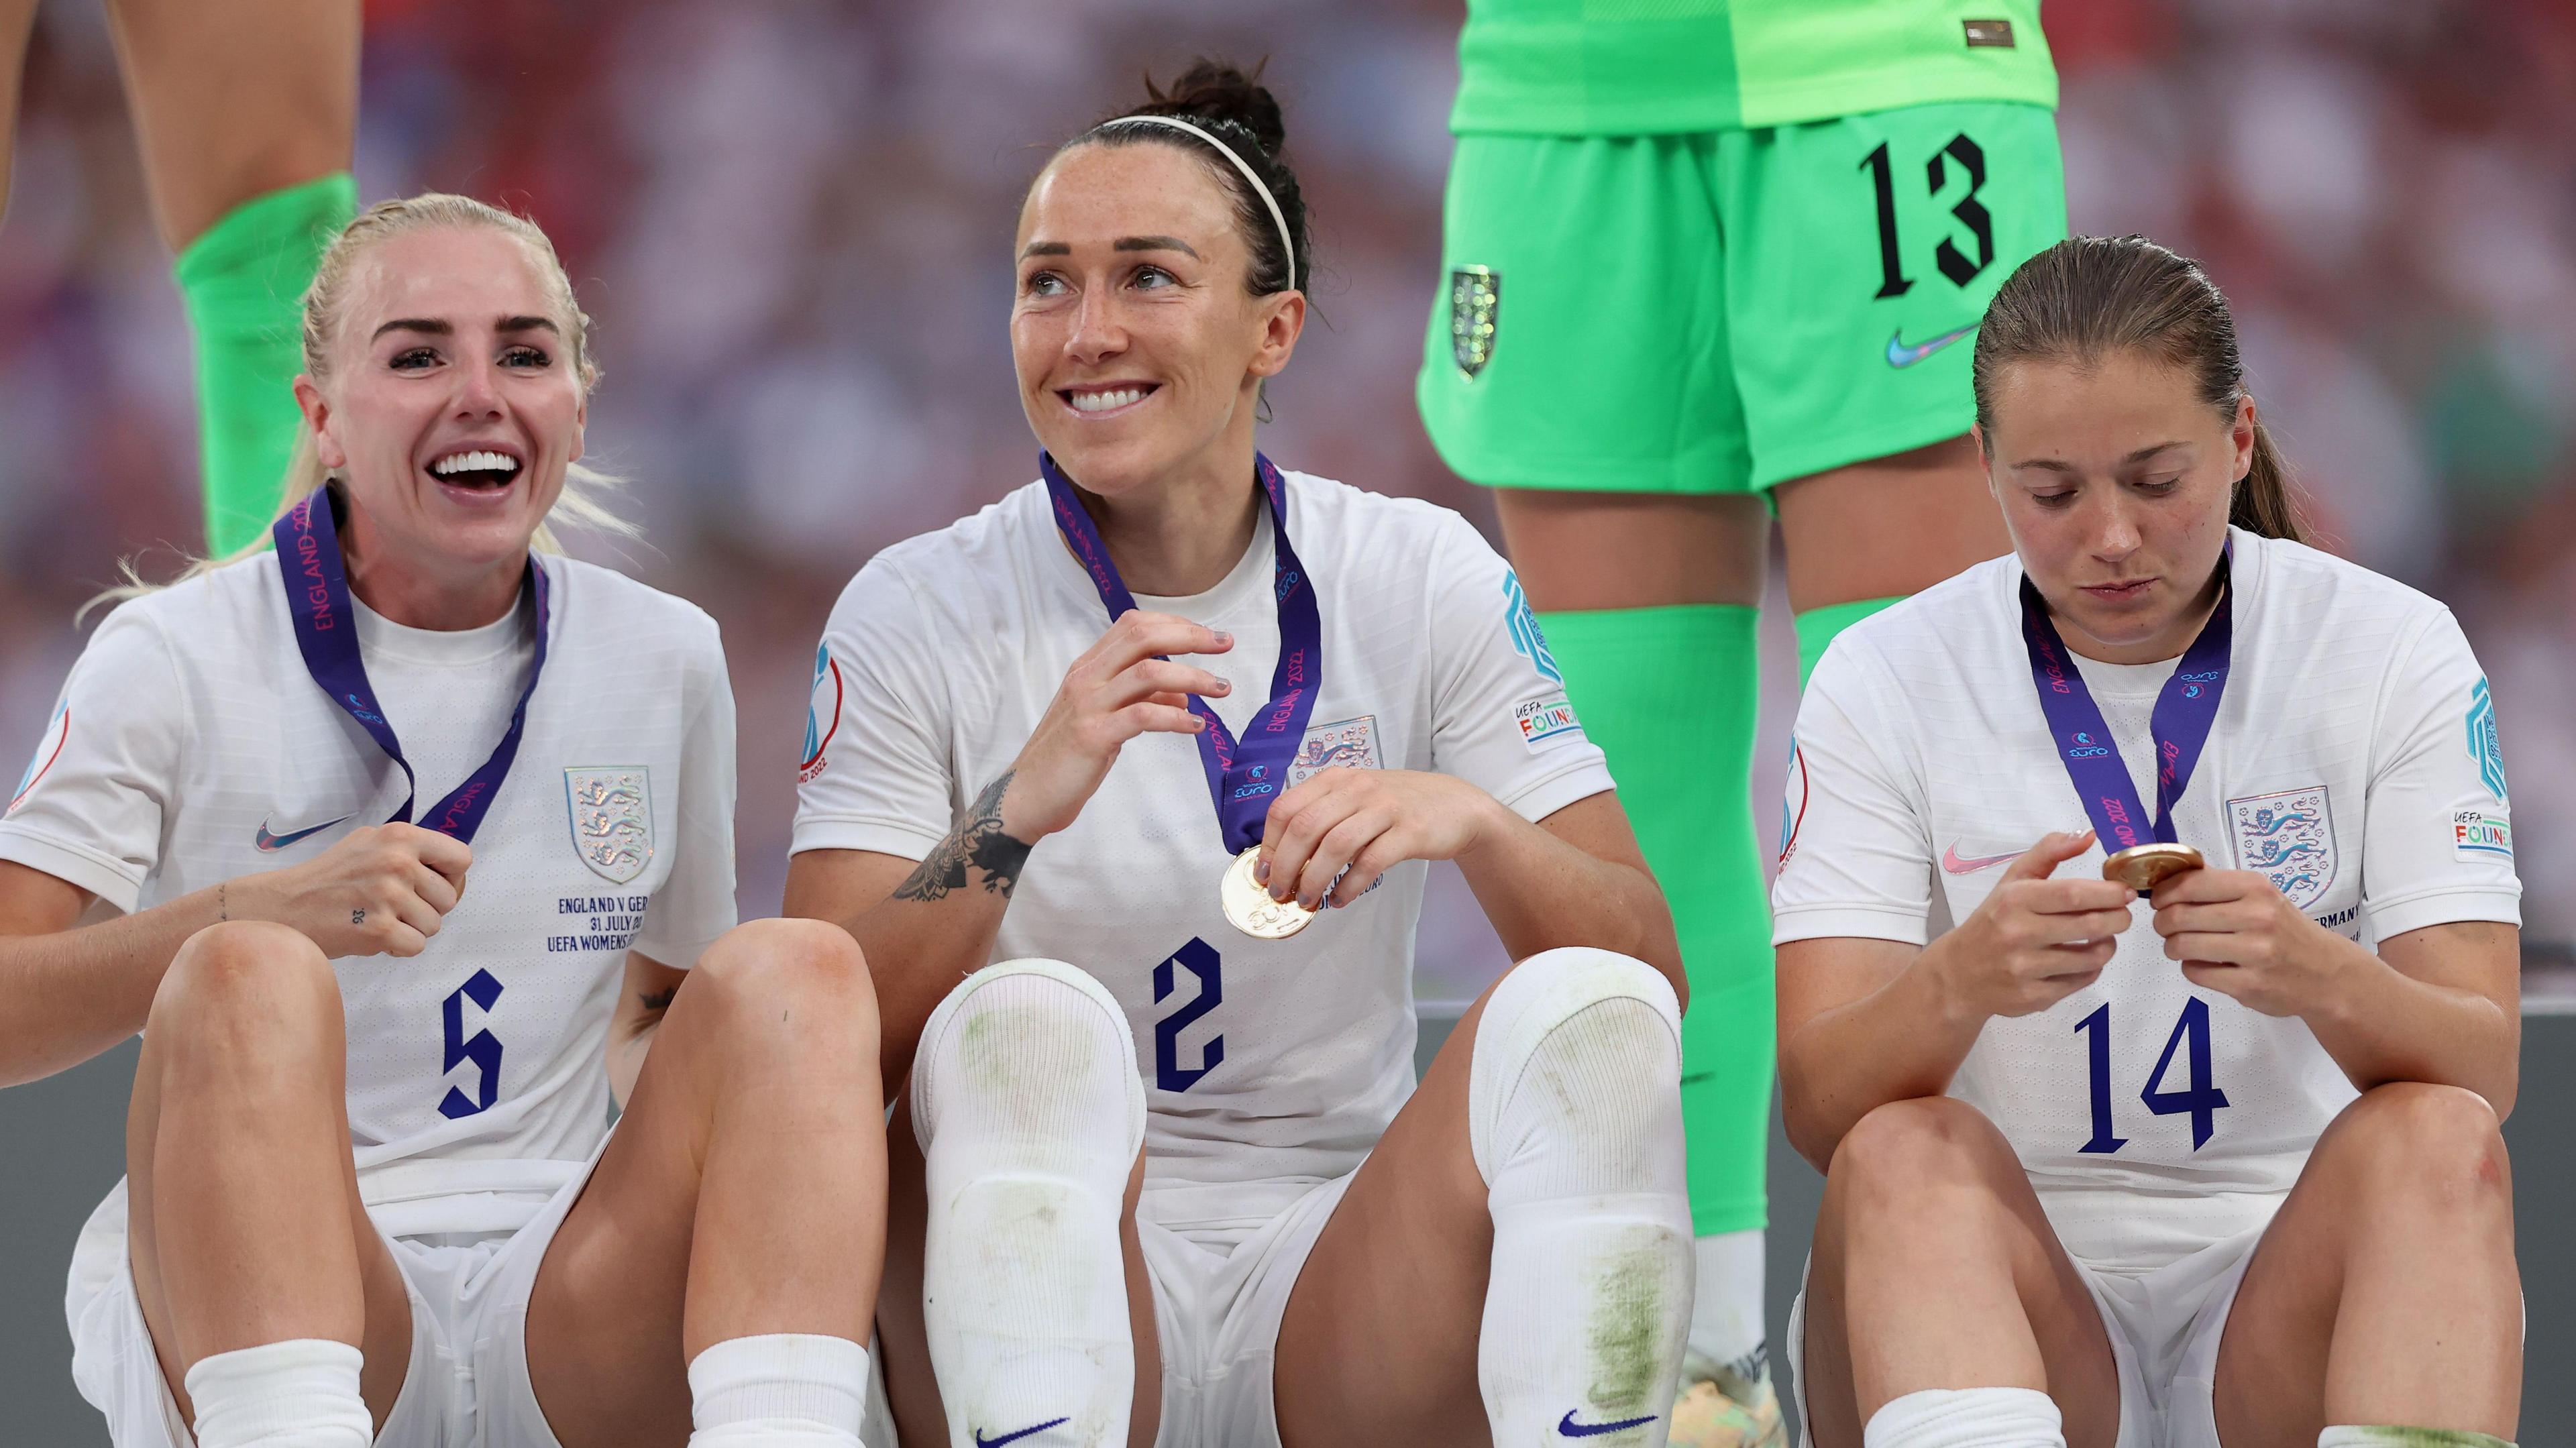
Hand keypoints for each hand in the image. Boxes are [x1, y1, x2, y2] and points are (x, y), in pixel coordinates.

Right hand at [233, 822, 470, 957]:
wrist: (285, 905)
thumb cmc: (328, 877)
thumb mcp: (369, 842)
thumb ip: (408, 848)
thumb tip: (449, 865)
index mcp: (400, 836)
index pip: (461, 858)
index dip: (451, 877)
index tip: (432, 886)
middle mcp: (398, 861)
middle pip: (449, 898)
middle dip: (427, 908)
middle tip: (395, 907)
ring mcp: (389, 895)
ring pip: (434, 925)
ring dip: (411, 929)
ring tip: (380, 919)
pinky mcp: (379, 928)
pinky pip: (416, 946)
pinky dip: (398, 947)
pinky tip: (376, 936)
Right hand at [1000, 610, 1232, 841]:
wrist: (1027, 795)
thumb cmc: (1068, 756)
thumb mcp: (1106, 719)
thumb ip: (1141, 699)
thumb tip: (1183, 693)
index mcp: (1088, 667)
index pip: (1134, 626)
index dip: (1175, 623)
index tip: (1208, 635)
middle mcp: (1086, 677)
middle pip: (1143, 637)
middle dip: (1190, 636)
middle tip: (1225, 644)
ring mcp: (1088, 705)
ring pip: (1148, 673)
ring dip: (1193, 677)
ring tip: (1221, 689)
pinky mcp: (1093, 736)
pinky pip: (1144, 716)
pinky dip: (1176, 717)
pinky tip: (1196, 726)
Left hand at [1256, 768, 1505, 909]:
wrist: (1456, 806)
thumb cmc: (1396, 807)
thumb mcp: (1356, 798)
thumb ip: (1322, 817)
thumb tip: (1282, 859)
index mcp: (1336, 779)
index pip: (1286, 807)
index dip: (1270, 844)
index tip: (1264, 872)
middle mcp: (1358, 787)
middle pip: (1305, 827)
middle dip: (1286, 866)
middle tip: (1280, 893)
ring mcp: (1385, 808)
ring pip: (1335, 845)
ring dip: (1313, 879)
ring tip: (1306, 901)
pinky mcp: (1410, 831)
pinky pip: (1370, 863)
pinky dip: (1349, 886)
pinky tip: (1341, 899)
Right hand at [1928, 830, 2137, 1018]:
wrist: (1959, 975)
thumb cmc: (1992, 921)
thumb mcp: (2012, 882)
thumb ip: (2048, 853)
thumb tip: (2087, 836)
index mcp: (2014, 901)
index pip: (2072, 894)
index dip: (2107, 893)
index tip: (2125, 893)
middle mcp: (2017, 934)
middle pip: (2089, 925)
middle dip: (2118, 919)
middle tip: (2123, 915)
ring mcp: (2025, 969)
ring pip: (2091, 957)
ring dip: (2108, 945)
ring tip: (2103, 937)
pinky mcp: (2034, 997)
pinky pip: (2081, 981)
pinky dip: (2091, 968)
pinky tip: (2083, 959)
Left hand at [2151, 868, 2353, 1016]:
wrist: (2327, 973)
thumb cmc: (2285, 930)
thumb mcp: (2261, 896)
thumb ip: (2218, 886)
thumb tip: (2166, 878)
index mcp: (2255, 888)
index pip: (2189, 884)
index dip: (2163, 893)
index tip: (2158, 901)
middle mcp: (2257, 917)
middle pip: (2178, 916)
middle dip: (2162, 922)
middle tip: (2165, 926)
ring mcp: (2254, 953)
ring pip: (2182, 945)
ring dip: (2172, 946)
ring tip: (2181, 946)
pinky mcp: (2249, 985)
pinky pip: (2195, 973)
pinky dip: (2191, 968)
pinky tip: (2205, 965)